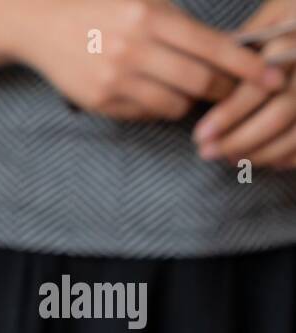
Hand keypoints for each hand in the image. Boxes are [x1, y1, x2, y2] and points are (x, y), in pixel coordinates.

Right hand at [17, 0, 283, 119]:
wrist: (42, 23)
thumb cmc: (102, 8)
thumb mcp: (144, 2)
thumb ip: (182, 26)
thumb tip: (228, 55)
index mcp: (150, 16)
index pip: (213, 47)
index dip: (247, 66)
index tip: (273, 76)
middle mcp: (134, 49)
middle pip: (200, 82)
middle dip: (223, 90)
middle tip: (232, 90)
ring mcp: (115, 78)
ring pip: (175, 104)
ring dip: (189, 102)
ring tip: (186, 90)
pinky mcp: (99, 100)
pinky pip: (145, 113)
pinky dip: (158, 106)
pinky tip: (152, 92)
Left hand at [194, 2, 295, 165]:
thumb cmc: (289, 22)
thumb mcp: (267, 19)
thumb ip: (239, 47)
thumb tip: (199, 74)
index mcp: (290, 47)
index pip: (258, 88)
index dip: (228, 116)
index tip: (199, 136)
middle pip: (278, 114)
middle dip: (239, 140)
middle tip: (207, 153)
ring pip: (295, 134)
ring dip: (258, 154)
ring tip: (228, 158)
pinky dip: (284, 157)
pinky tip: (258, 160)